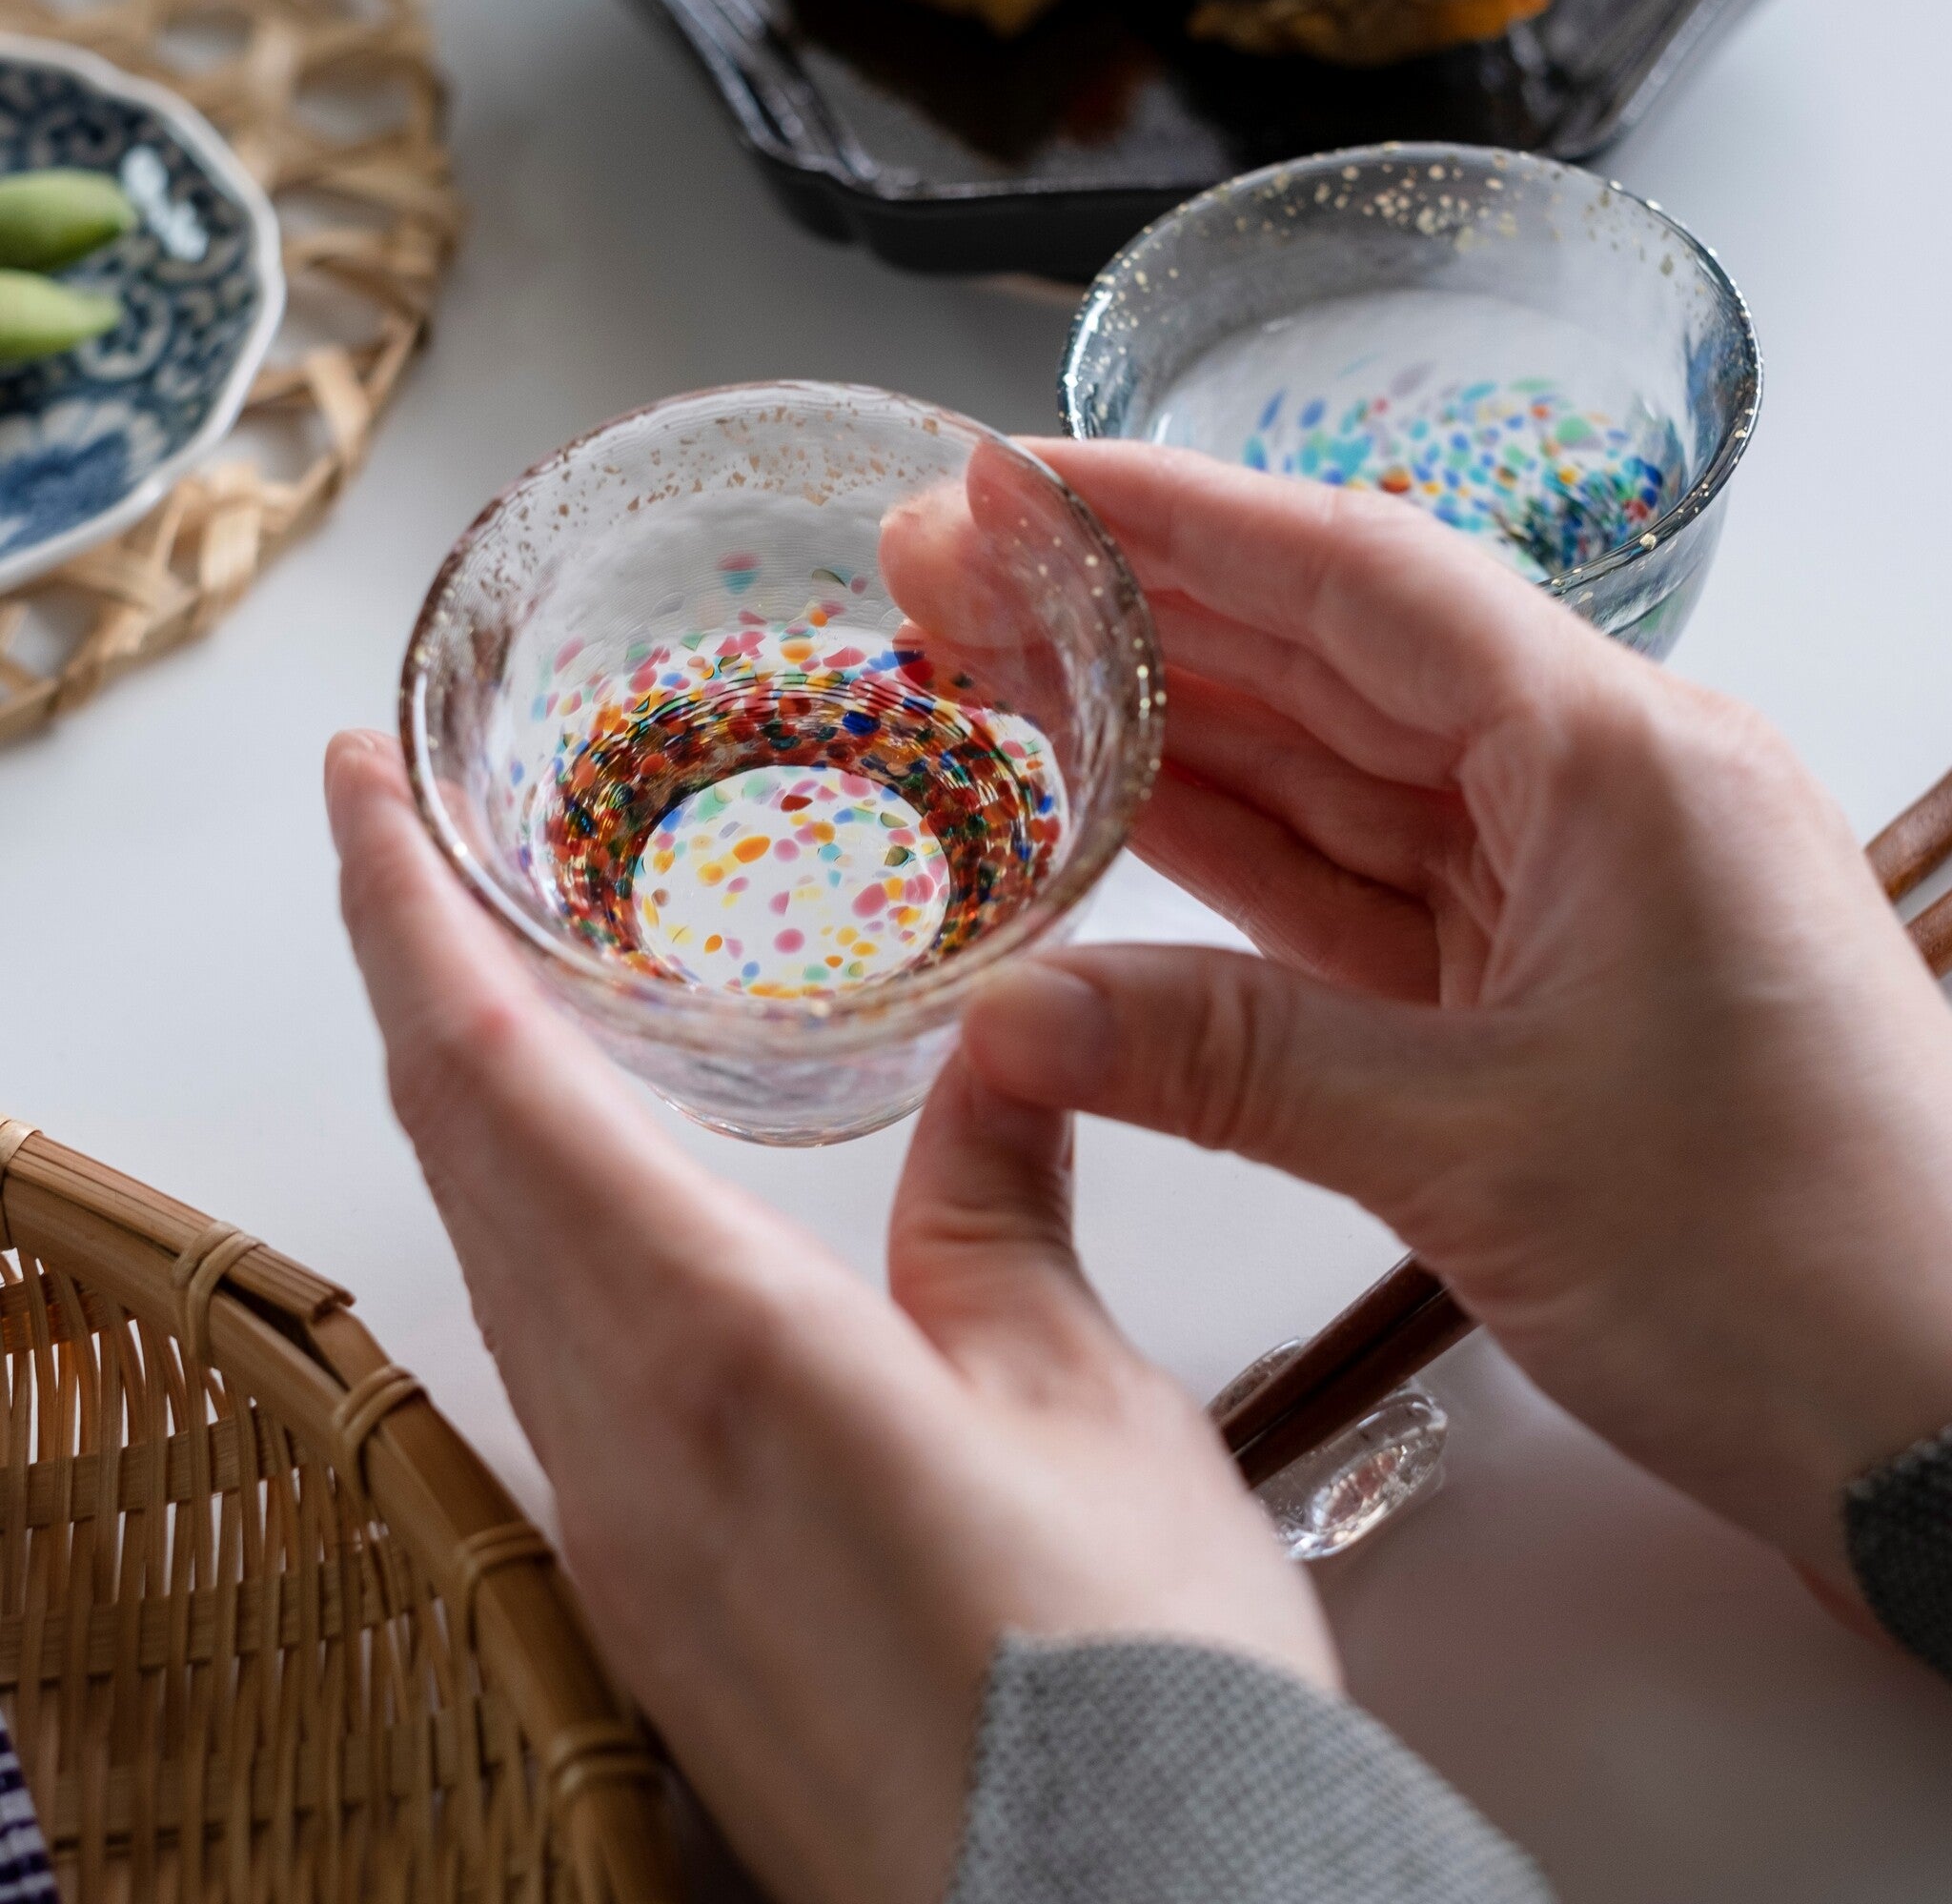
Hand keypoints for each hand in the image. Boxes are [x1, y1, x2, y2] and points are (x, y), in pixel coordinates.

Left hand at [325, 731, 1334, 1903]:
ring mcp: (617, 1532)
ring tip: (477, 979)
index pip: (498, 1082)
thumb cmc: (1126, 1673)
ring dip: (456, 1099)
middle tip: (399, 842)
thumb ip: (1002, 1202)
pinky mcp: (650, 1595)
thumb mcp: (1085, 1393)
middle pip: (455, 1157)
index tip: (359, 791)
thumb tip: (998, 1047)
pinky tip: (571, 1195)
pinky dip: (518, 1224)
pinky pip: (537, 1356)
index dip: (411, 917)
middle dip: (407, 976)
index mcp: (718, 1347)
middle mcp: (621, 1440)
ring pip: (481, 1255)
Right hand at [961, 441, 1951, 1596]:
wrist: (1946, 1428)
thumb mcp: (1476, 1151)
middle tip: (947, 576)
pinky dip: (1228, 859)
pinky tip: (1112, 816)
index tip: (1013, 484)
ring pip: (1326, 770)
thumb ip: (1227, 1064)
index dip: (1168, 518)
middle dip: (1128, 613)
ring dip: (1161, 727)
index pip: (1357, 577)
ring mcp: (1560, 885)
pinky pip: (1348, 888)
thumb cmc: (1792, 1268)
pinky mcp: (1530, 982)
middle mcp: (1594, 786)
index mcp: (1618, 758)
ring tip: (992, 674)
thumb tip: (1008, 1018)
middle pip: (1324, 656)